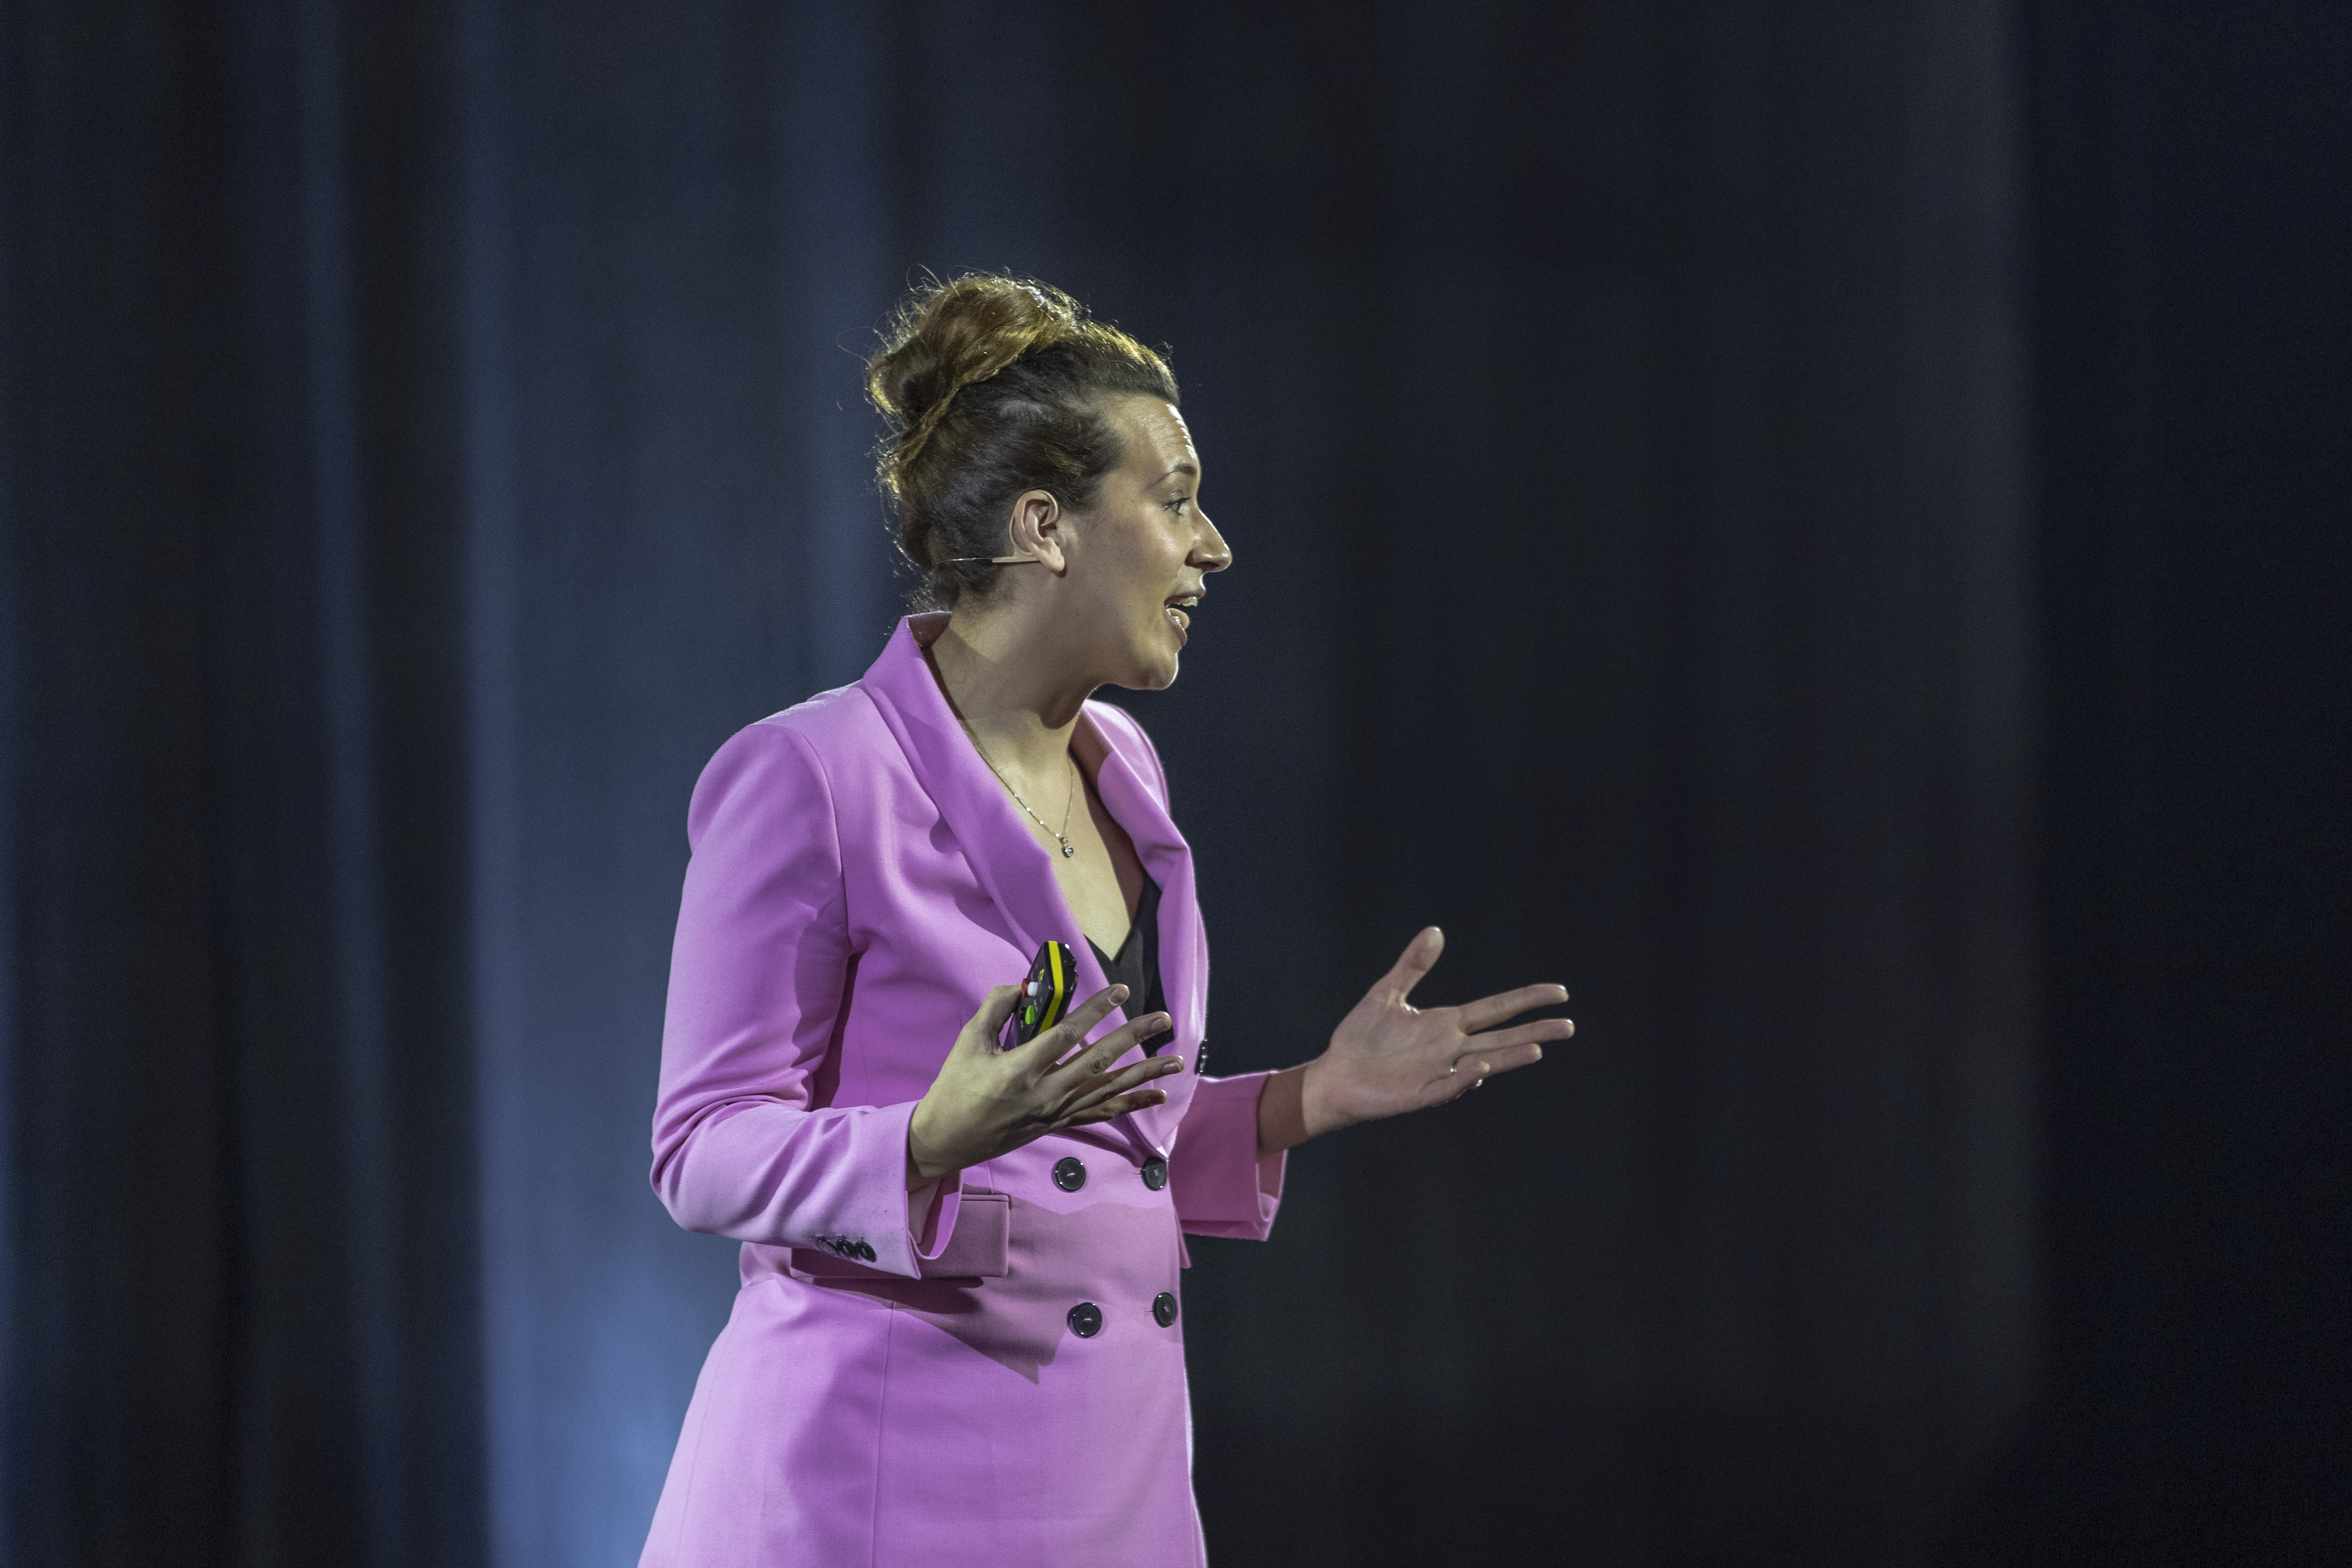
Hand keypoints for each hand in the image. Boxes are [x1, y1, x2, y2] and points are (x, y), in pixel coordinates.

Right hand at [908, 983, 1185, 1182]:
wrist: (946, 1139)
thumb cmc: (954, 1087)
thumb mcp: (968, 1041)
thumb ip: (996, 1007)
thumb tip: (1026, 984)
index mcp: (1019, 1070)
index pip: (1067, 1035)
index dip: (1096, 1011)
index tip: (1121, 991)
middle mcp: (1044, 1094)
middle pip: (1098, 1062)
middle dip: (1134, 1039)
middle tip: (1163, 1019)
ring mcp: (1054, 1113)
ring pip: (1108, 1091)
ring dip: (1145, 1075)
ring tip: (1176, 1060)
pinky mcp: (1058, 1125)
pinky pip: (1101, 1113)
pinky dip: (1132, 1104)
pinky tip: (1157, 1096)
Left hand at [1300, 927, 1570, 1138]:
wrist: (1335, 1073)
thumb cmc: (1360, 1037)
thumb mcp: (1386, 993)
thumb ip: (1413, 965)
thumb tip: (1435, 930)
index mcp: (1445, 1024)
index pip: (1495, 1009)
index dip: (1525, 1000)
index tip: (1558, 992)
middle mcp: (1449, 1049)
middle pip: (1500, 1038)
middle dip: (1534, 1031)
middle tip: (1569, 1026)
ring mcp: (1437, 1072)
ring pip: (1483, 1064)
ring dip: (1509, 1058)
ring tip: (1536, 1049)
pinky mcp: (1420, 1094)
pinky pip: (1448, 1087)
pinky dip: (1464, 1079)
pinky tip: (1481, 1068)